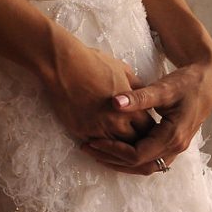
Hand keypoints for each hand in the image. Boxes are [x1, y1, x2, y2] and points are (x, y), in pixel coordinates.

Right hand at [39, 43, 155, 147]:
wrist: (62, 65)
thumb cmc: (93, 63)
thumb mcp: (123, 70)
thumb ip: (137, 87)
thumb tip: (144, 96)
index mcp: (131, 109)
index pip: (148, 129)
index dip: (148, 128)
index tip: (143, 126)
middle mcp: (116, 123)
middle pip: (135, 143)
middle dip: (136, 140)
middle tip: (132, 136)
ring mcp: (98, 129)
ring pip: (115, 149)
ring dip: (117, 145)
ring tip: (116, 140)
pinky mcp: (81, 131)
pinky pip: (96, 146)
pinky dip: (100, 144)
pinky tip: (100, 139)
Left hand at [80, 54, 211, 175]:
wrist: (208, 81)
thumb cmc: (186, 82)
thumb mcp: (163, 88)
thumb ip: (139, 97)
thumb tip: (114, 102)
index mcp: (173, 136)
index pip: (138, 155)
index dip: (113, 150)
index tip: (93, 140)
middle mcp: (176, 147)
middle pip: (140, 166)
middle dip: (113, 159)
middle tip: (87, 147)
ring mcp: (175, 147)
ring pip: (145, 165)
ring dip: (121, 161)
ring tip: (96, 150)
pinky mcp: (171, 142)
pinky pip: (149, 158)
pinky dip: (130, 156)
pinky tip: (112, 146)